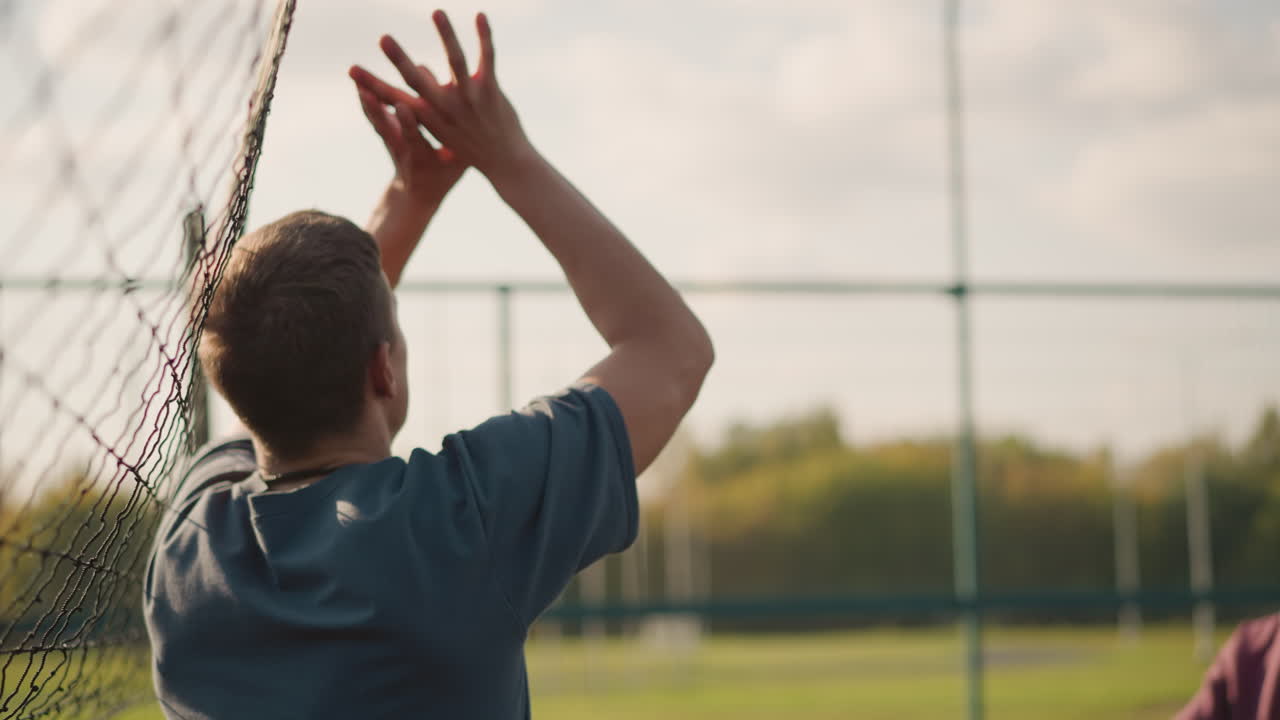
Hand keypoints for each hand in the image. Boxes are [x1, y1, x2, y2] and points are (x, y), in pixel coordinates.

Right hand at [349, 11, 534, 179]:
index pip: (394, 99)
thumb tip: (420, 69)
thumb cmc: (471, 147)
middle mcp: (446, 109)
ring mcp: (469, 100)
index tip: (351, 70)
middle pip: (417, 81)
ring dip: (447, 35)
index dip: (371, 85)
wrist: (506, 164)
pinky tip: (481, 15)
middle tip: (383, 39)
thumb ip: (426, 102)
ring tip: (437, 12)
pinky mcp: (491, 93)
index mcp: (429, 118)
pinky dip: (484, 36)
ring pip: (456, 61)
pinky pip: (487, 58)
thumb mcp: (442, 129)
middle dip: (399, 60)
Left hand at [353, 76, 463, 202]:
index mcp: (421, 158)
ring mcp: (391, 143)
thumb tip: (462, 102)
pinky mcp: (386, 136)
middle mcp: (402, 150)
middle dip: (375, 109)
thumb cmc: (444, 175)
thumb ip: (459, 137)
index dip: (406, 124)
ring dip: (365, 99)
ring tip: (356, 77)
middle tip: (365, 89)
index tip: (400, 107)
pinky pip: (373, 117)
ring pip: (375, 120)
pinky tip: (360, 80)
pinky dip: (366, 100)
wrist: (417, 195)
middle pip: (386, 128)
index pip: (413, 138)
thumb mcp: (458, 162)